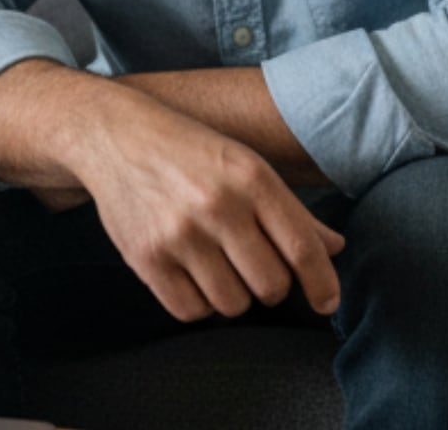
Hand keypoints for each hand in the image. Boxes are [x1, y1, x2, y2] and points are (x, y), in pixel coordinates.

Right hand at [69, 87, 344, 322]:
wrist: (113, 135)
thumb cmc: (189, 150)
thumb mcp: (245, 165)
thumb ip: (291, 210)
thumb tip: (334, 249)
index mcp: (250, 177)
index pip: (302, 248)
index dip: (321, 283)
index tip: (326, 302)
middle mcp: (217, 205)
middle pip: (270, 285)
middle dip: (270, 286)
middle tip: (253, 267)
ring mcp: (178, 233)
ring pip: (232, 304)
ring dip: (233, 295)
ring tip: (218, 267)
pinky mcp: (145, 256)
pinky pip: (191, 310)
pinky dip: (199, 303)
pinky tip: (192, 275)